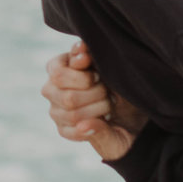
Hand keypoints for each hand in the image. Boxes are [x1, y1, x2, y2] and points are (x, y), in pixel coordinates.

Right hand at [41, 42, 138, 160]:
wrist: (132, 106)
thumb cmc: (115, 79)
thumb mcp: (104, 63)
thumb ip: (89, 54)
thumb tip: (81, 49)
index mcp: (56, 68)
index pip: (58, 74)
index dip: (82, 77)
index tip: (98, 76)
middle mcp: (51, 89)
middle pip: (68, 98)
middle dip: (96, 95)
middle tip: (108, 92)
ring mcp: (56, 111)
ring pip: (73, 116)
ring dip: (99, 110)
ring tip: (109, 104)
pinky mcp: (64, 129)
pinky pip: (73, 132)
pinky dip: (93, 127)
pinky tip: (103, 120)